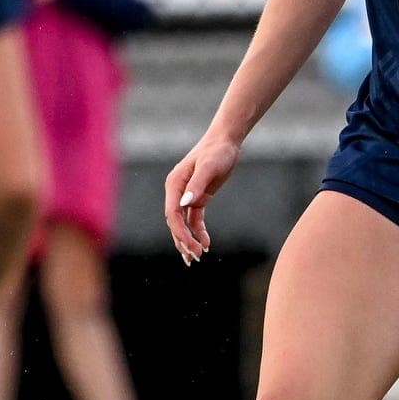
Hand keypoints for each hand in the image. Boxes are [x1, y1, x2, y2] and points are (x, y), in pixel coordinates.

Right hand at [164, 136, 239, 263]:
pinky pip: (194, 219)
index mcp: (174, 184)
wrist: (225, 141)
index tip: (192, 246)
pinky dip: (199, 231)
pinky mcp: (197, 197)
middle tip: (195, 258)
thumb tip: (184, 204)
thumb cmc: (217, 151)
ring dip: (188, 240)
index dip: (180, 232)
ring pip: (183, 223)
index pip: (172, 214)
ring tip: (197, 257)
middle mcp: (177, 191)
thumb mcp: (209, 167)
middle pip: (175, 222)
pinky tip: (206, 243)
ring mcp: (186, 195)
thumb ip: (196, 185)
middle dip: (183, 241)